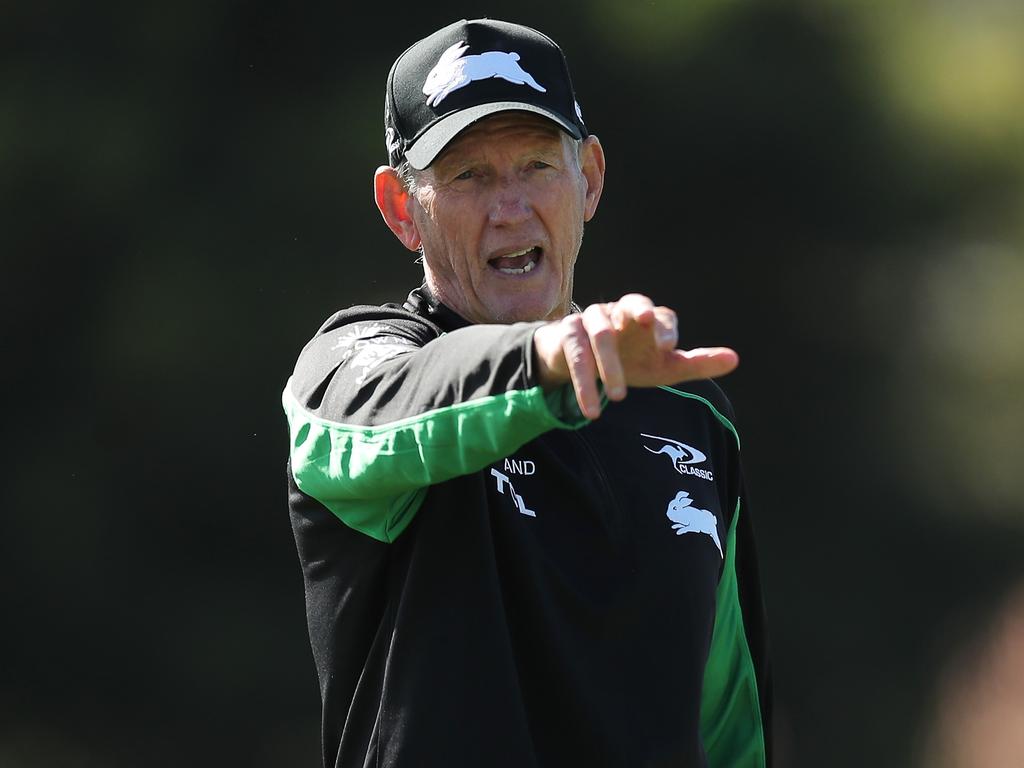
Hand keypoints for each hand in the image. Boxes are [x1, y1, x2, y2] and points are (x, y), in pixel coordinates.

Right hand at [533, 294, 738, 419]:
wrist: (578, 363)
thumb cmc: (629, 360)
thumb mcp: (663, 367)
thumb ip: (696, 363)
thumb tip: (735, 359)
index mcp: (646, 317)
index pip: (660, 315)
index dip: (664, 328)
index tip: (668, 347)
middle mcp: (619, 311)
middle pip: (631, 303)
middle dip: (638, 312)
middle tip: (645, 324)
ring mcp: (591, 319)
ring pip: (600, 334)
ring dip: (608, 366)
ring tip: (618, 397)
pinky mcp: (567, 334)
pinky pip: (575, 355)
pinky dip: (583, 382)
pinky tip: (592, 409)